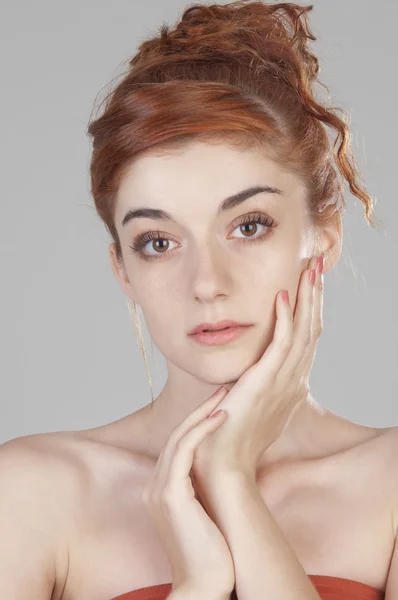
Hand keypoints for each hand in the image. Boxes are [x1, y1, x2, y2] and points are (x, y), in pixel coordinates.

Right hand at [141, 388, 234, 596]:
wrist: (204, 586)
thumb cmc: (212, 552)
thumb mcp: (205, 513)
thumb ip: (204, 489)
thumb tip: (224, 470)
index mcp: (162, 490)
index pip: (177, 446)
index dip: (197, 422)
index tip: (219, 405)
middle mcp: (154, 486)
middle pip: (175, 436)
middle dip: (199, 410)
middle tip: (222, 389)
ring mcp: (159, 490)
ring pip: (178, 438)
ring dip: (202, 413)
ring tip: (225, 395)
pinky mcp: (171, 495)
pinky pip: (184, 451)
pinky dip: (202, 430)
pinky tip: (221, 417)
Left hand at [191, 255, 323, 482]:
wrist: (225, 464)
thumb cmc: (233, 436)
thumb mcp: (252, 405)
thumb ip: (258, 385)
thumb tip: (253, 371)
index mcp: (291, 384)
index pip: (307, 338)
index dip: (310, 309)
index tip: (308, 284)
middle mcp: (294, 380)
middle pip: (311, 329)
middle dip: (315, 296)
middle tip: (316, 266)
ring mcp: (283, 382)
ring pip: (303, 332)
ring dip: (306, 299)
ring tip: (308, 270)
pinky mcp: (266, 383)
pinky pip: (281, 345)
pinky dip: (284, 319)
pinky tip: (282, 296)